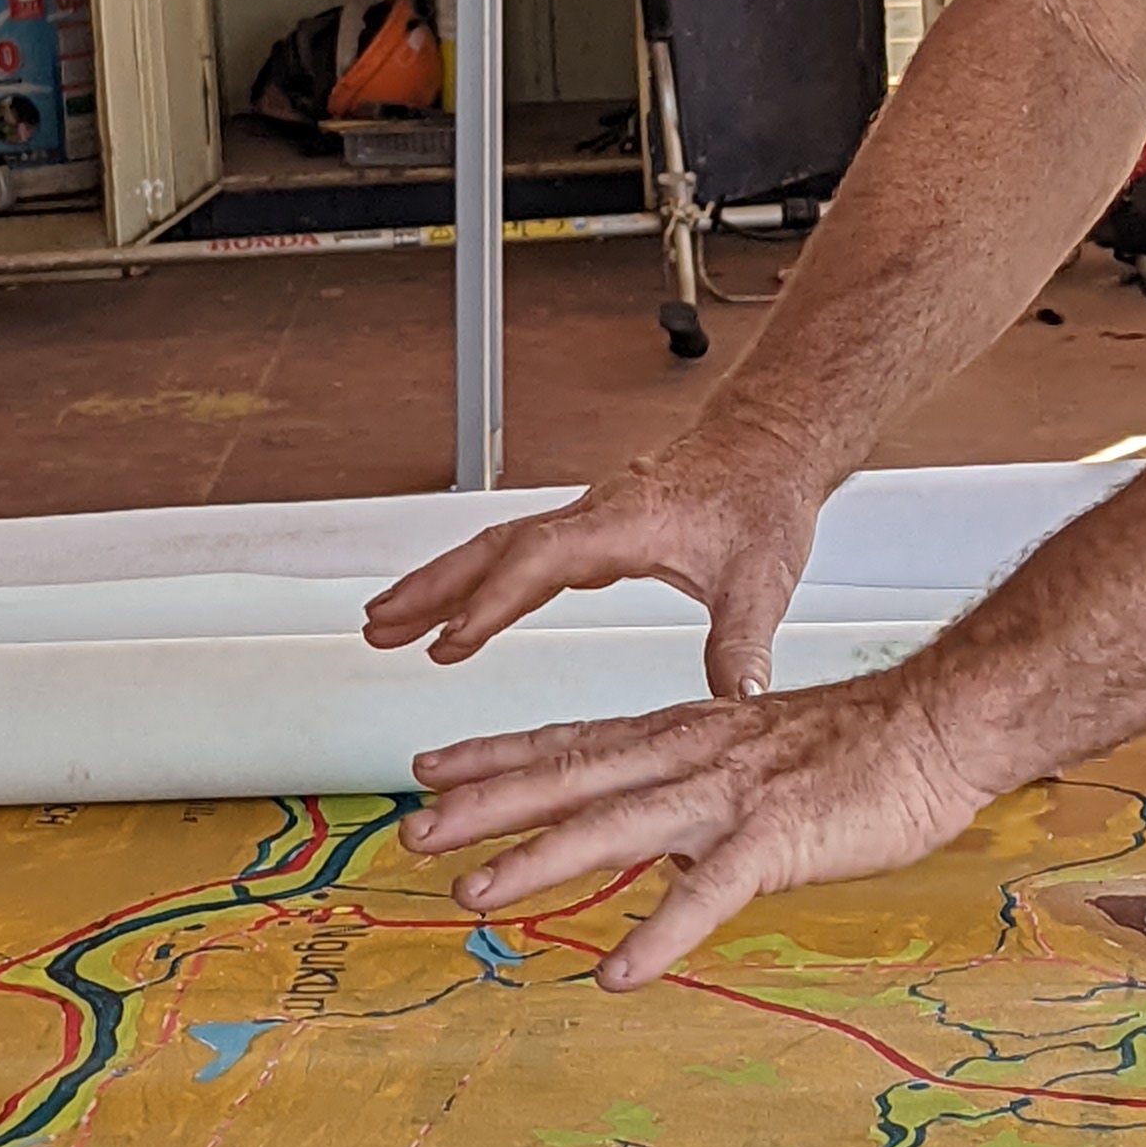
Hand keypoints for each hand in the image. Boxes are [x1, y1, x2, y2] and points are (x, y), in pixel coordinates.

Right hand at [363, 430, 828, 698]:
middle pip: (491, 547)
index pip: (538, 561)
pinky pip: (516, 551)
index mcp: (622, 522)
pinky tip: (459, 608)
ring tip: (387, 621)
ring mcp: (585, 519)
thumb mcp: (761, 577)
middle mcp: (592, 514)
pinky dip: (477, 578)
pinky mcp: (590, 527)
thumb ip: (744, 642)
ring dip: (439, 582)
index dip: (491, 603)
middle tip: (378, 626)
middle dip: (430, 588)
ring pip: (495, 546)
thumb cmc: (760, 499)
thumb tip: (739, 700)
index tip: (449, 642)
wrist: (767, 446)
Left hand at [400, 662, 988, 991]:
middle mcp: (688, 757)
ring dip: (539, 863)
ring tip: (475, 897)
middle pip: (568, 778)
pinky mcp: (776, 840)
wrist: (940, 724)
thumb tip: (646, 827)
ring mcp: (729, 797)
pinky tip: (615, 974)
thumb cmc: (857, 744)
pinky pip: (706, 895)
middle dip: (483, 806)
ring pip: (613, 828)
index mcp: (682, 735)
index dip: (493, 756)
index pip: (569, 741)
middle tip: (411, 832)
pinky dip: (657, 934)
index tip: (427, 768)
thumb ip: (692, 786)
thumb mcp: (752, 754)